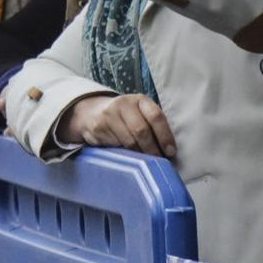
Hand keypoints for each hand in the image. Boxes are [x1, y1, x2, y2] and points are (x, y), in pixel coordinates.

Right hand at [61, 92, 176, 159]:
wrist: (92, 113)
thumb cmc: (126, 117)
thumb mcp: (140, 113)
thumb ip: (153, 124)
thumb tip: (169, 149)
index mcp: (140, 100)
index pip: (155, 116)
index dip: (165, 136)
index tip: (171, 152)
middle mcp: (123, 104)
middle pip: (141, 131)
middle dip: (152, 149)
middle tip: (159, 161)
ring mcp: (109, 116)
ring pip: (129, 142)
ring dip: (140, 155)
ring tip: (147, 162)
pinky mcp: (98, 128)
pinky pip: (116, 147)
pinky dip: (126, 155)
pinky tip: (131, 158)